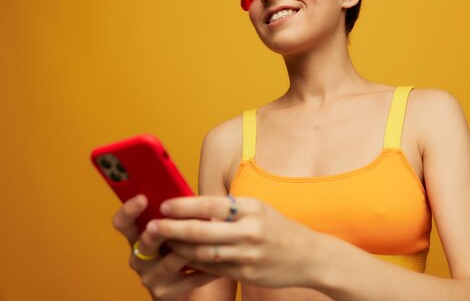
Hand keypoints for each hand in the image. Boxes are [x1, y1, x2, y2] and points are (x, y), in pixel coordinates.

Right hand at [112, 194, 219, 300]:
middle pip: (146, 242)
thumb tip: (192, 197)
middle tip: (171, 221)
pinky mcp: (164, 293)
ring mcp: (150, 277)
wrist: (181, 290)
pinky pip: (189, 279)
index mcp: (137, 238)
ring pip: (170, 261)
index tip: (143, 198)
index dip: (129, 210)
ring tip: (209, 238)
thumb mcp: (172, 234)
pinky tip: (221, 259)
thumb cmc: (180, 250)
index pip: (123, 223)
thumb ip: (176, 218)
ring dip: (191, 248)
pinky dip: (207, 269)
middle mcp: (139, 258)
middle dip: (160, 230)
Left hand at [146, 196, 325, 287]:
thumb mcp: (259, 210)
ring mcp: (247, 255)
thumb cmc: (279, 228)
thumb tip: (194, 206)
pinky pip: (213, 268)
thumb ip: (231, 209)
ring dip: (179, 248)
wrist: (309, 256)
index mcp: (251, 209)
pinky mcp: (246, 274)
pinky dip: (195, 263)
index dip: (184, 205)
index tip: (164, 205)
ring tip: (163, 243)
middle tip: (152, 227)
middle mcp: (249, 231)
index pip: (211, 203)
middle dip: (172, 229)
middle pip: (201, 230)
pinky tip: (182, 259)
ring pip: (203, 252)